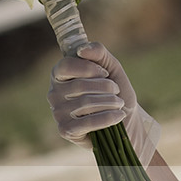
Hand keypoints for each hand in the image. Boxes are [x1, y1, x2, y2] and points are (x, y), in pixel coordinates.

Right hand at [48, 42, 159, 165]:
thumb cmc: (116, 90)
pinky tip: (119, 115)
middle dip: (105, 86)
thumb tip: (81, 50)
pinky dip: (108, 117)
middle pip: (79, 85)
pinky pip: (88, 122)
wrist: (125, 117)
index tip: (105, 73)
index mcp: (61, 74)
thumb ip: (99, 53)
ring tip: (119, 103)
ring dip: (110, 102)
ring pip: (85, 103)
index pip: (66, 66)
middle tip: (116, 91)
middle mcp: (54, 93)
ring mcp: (58, 113)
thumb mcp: (112, 67)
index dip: (89, 68)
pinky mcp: (66, 130)